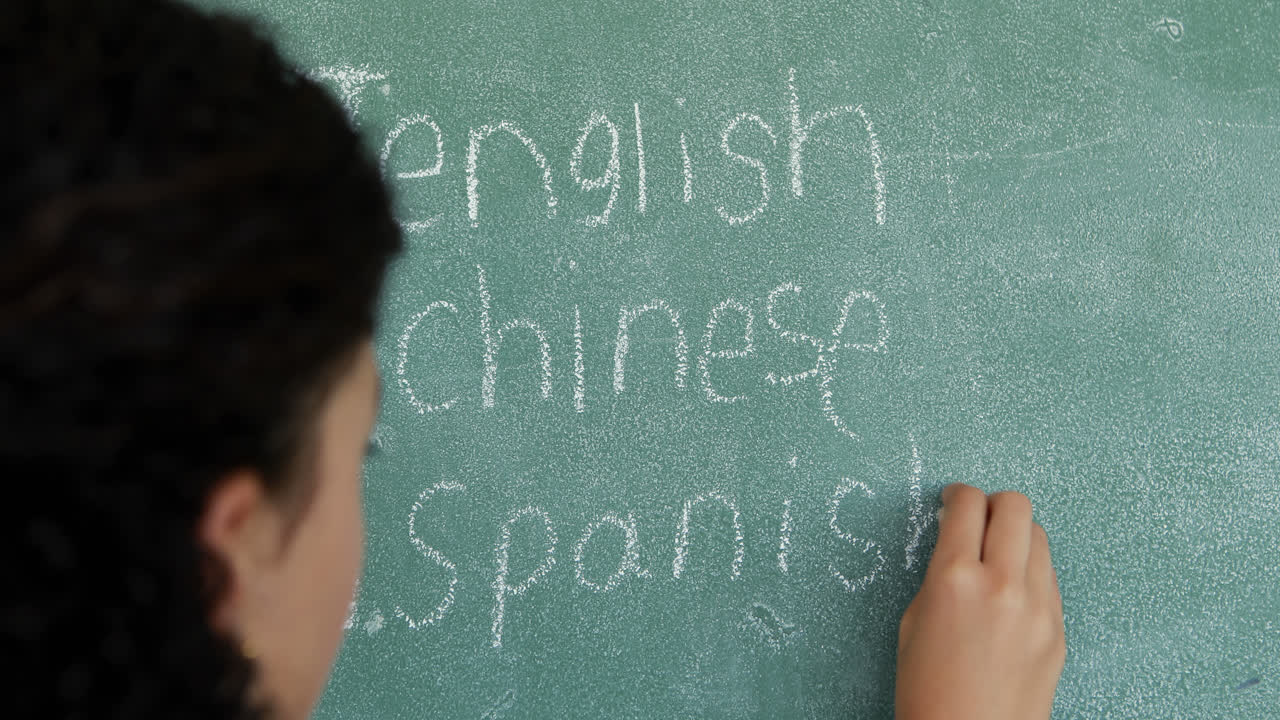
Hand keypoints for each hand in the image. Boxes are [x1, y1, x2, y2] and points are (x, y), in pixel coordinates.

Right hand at [895, 484, 1065, 719]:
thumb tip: (959, 545)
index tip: (952, 501)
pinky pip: (1049, 579)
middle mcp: (1001, 585)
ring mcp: (1037, 608)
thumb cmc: (927, 690)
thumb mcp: (913, 621)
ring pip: (1039, 538)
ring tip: (996, 557)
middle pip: (1015, 507)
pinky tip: (1010, 593)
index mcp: (953, 579)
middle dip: (994, 504)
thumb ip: (939, 575)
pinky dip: (1030, 572)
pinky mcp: (1058, 631)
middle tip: (978, 519)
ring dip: (1015, 536)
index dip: (956, 495)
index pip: (966, 505)